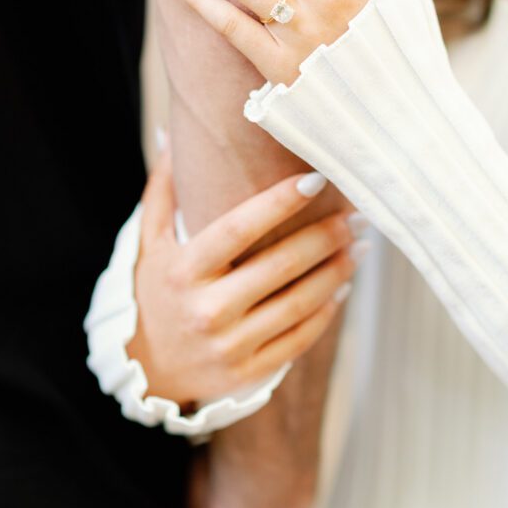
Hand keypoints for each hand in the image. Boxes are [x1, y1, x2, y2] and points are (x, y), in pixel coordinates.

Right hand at [126, 147, 363, 408]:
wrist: (147, 370)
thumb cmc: (156, 291)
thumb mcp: (149, 243)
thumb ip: (163, 191)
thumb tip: (169, 134)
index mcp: (183, 271)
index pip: (238, 229)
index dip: (279, 202)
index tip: (316, 179)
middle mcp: (206, 310)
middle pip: (279, 265)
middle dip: (325, 236)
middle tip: (357, 214)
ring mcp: (229, 346)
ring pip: (297, 303)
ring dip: (336, 271)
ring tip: (360, 245)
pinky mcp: (248, 372)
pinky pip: (299, 338)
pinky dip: (327, 311)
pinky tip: (344, 285)